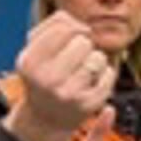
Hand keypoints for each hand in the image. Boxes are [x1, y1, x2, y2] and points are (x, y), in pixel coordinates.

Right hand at [4, 13, 116, 140]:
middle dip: (83, 45)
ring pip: (98, 57)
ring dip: (95, 60)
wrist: (45, 117)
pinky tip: (92, 82)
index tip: (72, 36)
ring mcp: (69, 94)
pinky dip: (105, 74)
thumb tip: (79, 23)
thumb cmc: (43, 74)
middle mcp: (47, 79)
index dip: (73, 26)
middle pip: (83, 41)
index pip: (62, 28)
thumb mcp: (35, 48)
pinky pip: (110, 74)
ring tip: (84, 70)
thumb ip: (54, 25)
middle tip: (75, 58)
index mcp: (30, 62)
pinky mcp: (89, 105)